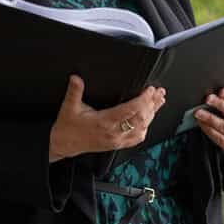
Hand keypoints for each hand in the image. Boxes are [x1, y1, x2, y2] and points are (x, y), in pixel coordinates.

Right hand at [49, 75, 165, 161]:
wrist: (64, 144)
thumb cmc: (68, 126)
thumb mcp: (69, 107)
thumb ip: (74, 91)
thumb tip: (76, 78)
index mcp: (104, 122)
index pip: (130, 111)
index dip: (143, 100)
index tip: (149, 90)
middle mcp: (113, 133)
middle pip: (140, 119)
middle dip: (152, 104)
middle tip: (159, 92)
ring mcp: (116, 140)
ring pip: (141, 129)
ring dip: (152, 115)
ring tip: (159, 102)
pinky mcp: (116, 144)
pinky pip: (136, 138)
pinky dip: (146, 128)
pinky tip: (149, 120)